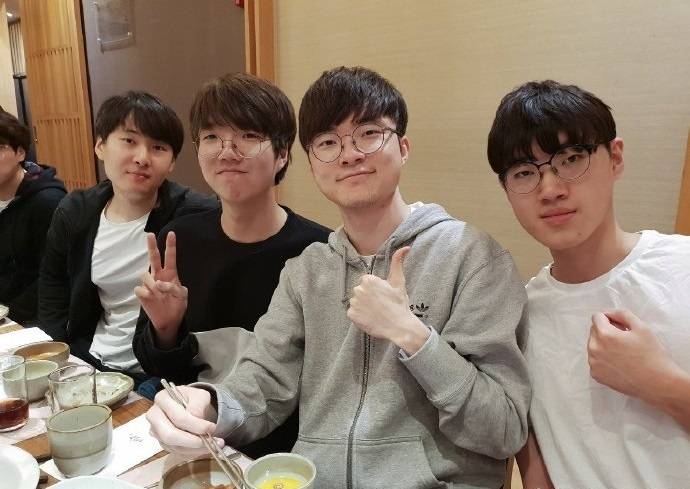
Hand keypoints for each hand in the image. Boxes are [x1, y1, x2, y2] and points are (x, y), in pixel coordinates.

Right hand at [134, 232, 187, 348]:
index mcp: (171, 274)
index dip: (170, 246)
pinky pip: (140, 289)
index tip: (171, 233)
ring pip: (145, 275)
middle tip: (150, 234)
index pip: (170, 257)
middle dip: (152, 246)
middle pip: (154, 258)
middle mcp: (159, 276)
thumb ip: (173, 287)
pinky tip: (152, 299)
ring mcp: (149, 284)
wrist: (169, 320)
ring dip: (152, 283)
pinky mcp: (142, 293)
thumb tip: (158, 283)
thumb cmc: (177, 305)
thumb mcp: (182, 296)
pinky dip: (147, 294)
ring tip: (159, 293)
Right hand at [146, 385, 221, 456]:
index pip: (178, 417)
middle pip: (170, 435)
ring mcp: (156, 432)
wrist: (190, 406)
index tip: (212, 428)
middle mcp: (155, 416)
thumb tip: (197, 417)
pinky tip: (204, 449)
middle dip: (192, 441)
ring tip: (213, 446)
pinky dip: (192, 453)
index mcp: (162, 399)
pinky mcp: (163, 443)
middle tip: (210, 441)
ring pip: (174, 447)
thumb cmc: (193, 399)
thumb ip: (198, 404)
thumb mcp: (200, 395)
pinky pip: (176, 452)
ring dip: (195, 450)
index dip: (196, 425)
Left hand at [347, 247, 428, 353]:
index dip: (375, 290)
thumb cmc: (399, 303)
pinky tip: (370, 318)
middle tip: (380, 305)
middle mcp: (358, 289)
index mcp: (368, 280)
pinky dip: (359, 316)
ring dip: (363, 307)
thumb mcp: (399, 282)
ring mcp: (354, 303)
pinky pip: (352, 313)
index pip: (366, 282)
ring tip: (376, 312)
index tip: (383, 296)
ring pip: (356, 302)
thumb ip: (398, 262)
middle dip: (368, 297)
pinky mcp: (351, 315)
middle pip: (360, 291)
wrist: (398, 326)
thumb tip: (406, 247)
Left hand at [588, 309, 677, 400]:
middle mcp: (594, 348)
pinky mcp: (596, 375)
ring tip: (623, 352)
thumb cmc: (651, 354)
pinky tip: (619, 364)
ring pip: (593, 346)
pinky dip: (603, 359)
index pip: (596, 317)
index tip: (621, 326)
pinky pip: (595, 360)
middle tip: (624, 339)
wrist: (657, 383)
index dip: (610, 319)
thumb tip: (609, 313)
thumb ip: (622, 314)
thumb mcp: (641, 327)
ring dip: (603, 345)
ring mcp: (593, 363)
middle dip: (606, 331)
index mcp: (604, 334)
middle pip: (594, 331)